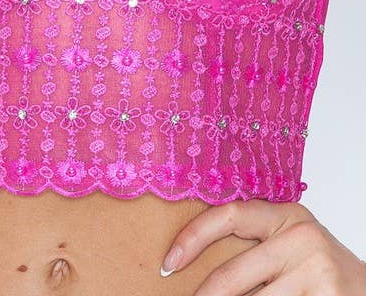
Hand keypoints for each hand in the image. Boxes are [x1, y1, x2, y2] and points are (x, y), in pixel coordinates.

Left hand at [159, 199, 365, 293]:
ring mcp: (316, 270)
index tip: (169, 262)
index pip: (229, 214)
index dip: (193, 237)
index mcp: (286, 214)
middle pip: (233, 274)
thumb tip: (190, 262)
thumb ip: (255, 244)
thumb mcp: (289, 244)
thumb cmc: (319, 270)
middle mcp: (301, 237)